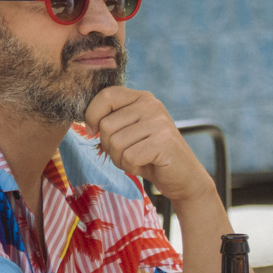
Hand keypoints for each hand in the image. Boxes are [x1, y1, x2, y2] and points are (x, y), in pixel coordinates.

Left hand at [83, 86, 217, 205]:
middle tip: (129, 152)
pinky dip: (132, 167)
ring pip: (115, 143)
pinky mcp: (164, 142)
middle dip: (110, 146)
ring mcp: (159, 123)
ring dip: (121, 159)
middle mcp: (152, 105)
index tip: (94, 131)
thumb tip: (88, 124)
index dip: (92, 115)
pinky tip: (147, 165)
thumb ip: (112, 120)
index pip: (106, 95)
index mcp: (142, 98)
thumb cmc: (150, 155)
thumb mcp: (130, 131)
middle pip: (106, 125)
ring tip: (139, 159)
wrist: (184, 177)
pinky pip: (128, 157)